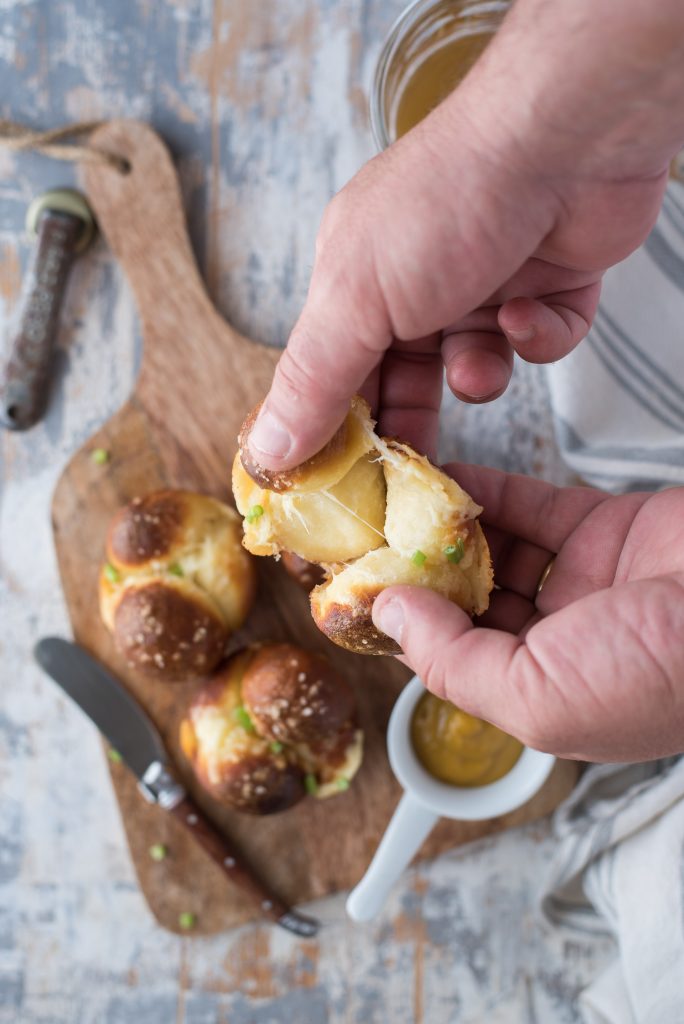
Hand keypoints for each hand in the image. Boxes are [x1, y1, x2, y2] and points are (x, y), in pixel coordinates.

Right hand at [248, 0, 683, 470]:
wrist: (565, 143)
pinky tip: (528, 314)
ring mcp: (483, 282)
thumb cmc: (445, 205)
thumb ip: (313, 382)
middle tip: (414, 468)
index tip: (340, 480)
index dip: (335, 424)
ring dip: (477, 376)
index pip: (332, 368)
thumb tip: (265, 451)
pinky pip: (536, 343)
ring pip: (472, 367)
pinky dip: (536, 339)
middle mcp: (415, 280)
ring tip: (479, 366)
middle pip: (403, 379)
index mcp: (355, 278)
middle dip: (411, 419)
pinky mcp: (548, 286)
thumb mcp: (357, 302)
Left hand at [372, 468, 683, 762]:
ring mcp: (582, 584)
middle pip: (469, 603)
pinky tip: (443, 476)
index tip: (351, 592)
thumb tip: (390, 614)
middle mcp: (560, 644)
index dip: (405, 629)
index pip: (455, 662)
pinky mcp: (604, 529)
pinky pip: (531, 507)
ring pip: (495, 551)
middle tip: (363, 537)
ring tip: (392, 502)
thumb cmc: (664, 672)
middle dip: (419, 573)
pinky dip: (488, 492)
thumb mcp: (539, 697)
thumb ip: (454, 661)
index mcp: (544, 696)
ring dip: (446, 528)